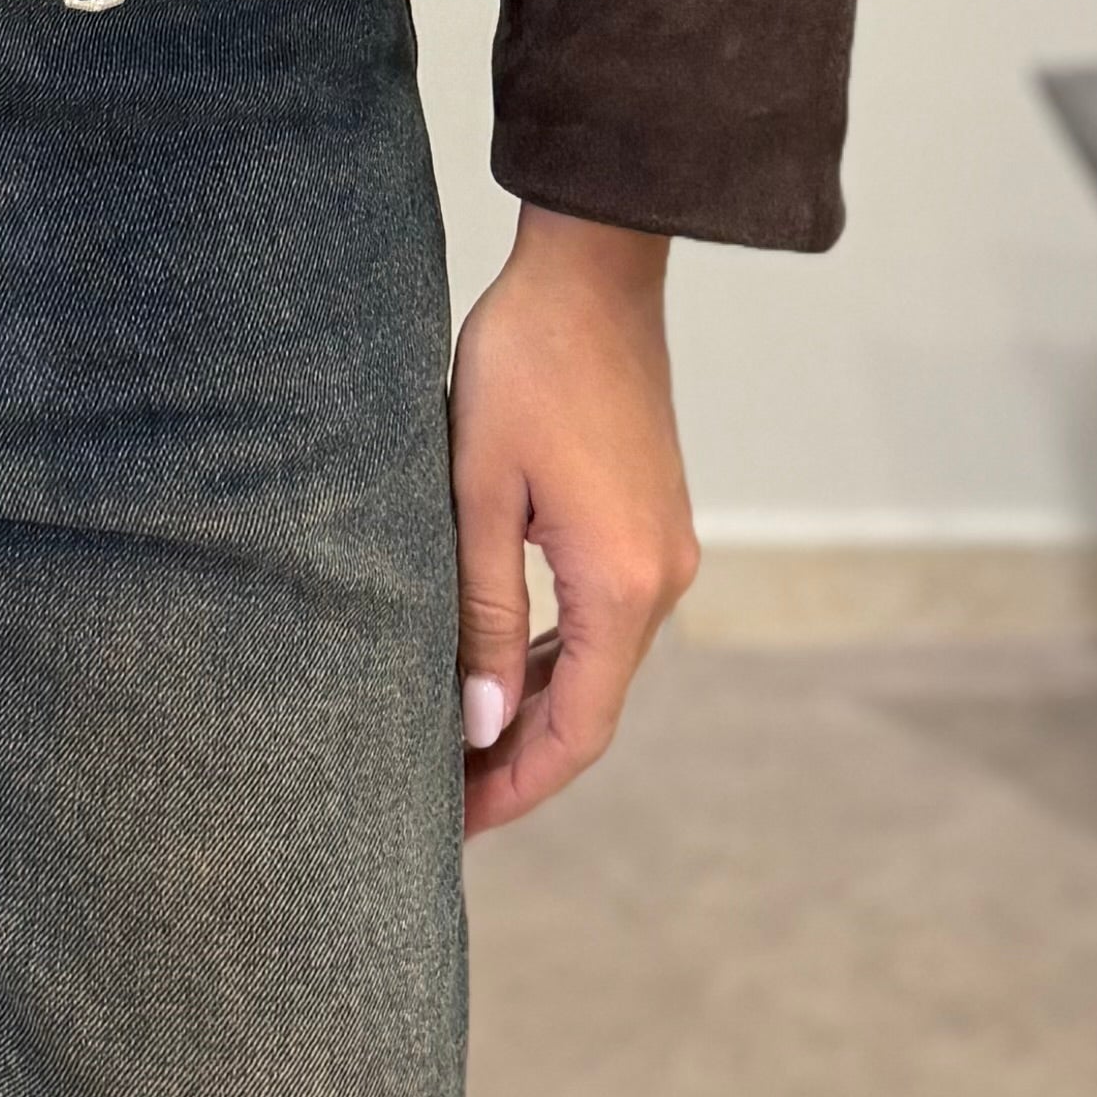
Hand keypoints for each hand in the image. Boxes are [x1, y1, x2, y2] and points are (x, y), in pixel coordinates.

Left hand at [448, 207, 700, 838]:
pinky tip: (494, 666)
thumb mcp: (477, 492)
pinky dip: (550, 656)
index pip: (574, 733)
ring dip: (530, 708)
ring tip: (451, 741)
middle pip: (589, 710)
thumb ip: (478, 615)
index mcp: (621, 586)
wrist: (593, 269)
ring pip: (594, 665)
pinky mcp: (650, 521)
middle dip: (514, 759)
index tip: (451, 827)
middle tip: (432, 795)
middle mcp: (660, 580)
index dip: (514, 788)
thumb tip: (476, 727)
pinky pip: (602, 618)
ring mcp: (663, 550)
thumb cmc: (524, 365)